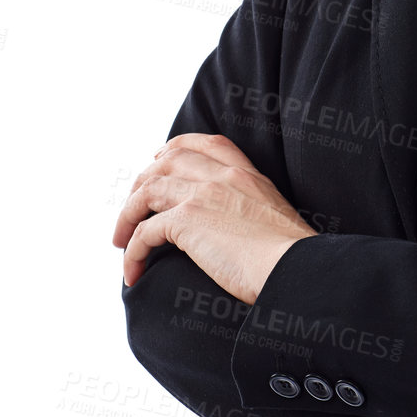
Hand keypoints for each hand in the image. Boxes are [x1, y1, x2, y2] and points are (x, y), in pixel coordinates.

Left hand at [113, 132, 316, 304]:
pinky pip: (144, 232)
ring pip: (147, 192)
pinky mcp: (188, 220)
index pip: (207, 143)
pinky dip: (132, 252)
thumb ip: (252, 210)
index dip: (176, 147)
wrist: (297, 268)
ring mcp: (204, 194)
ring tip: (119, 242)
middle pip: (167, 162)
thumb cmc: (292, 258)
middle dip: (141, 182)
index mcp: (247, 174)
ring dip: (126, 217)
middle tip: (131, 208)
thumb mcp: (277, 217)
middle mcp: (224, 176)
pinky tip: (133, 273)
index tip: (158, 159)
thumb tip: (234, 228)